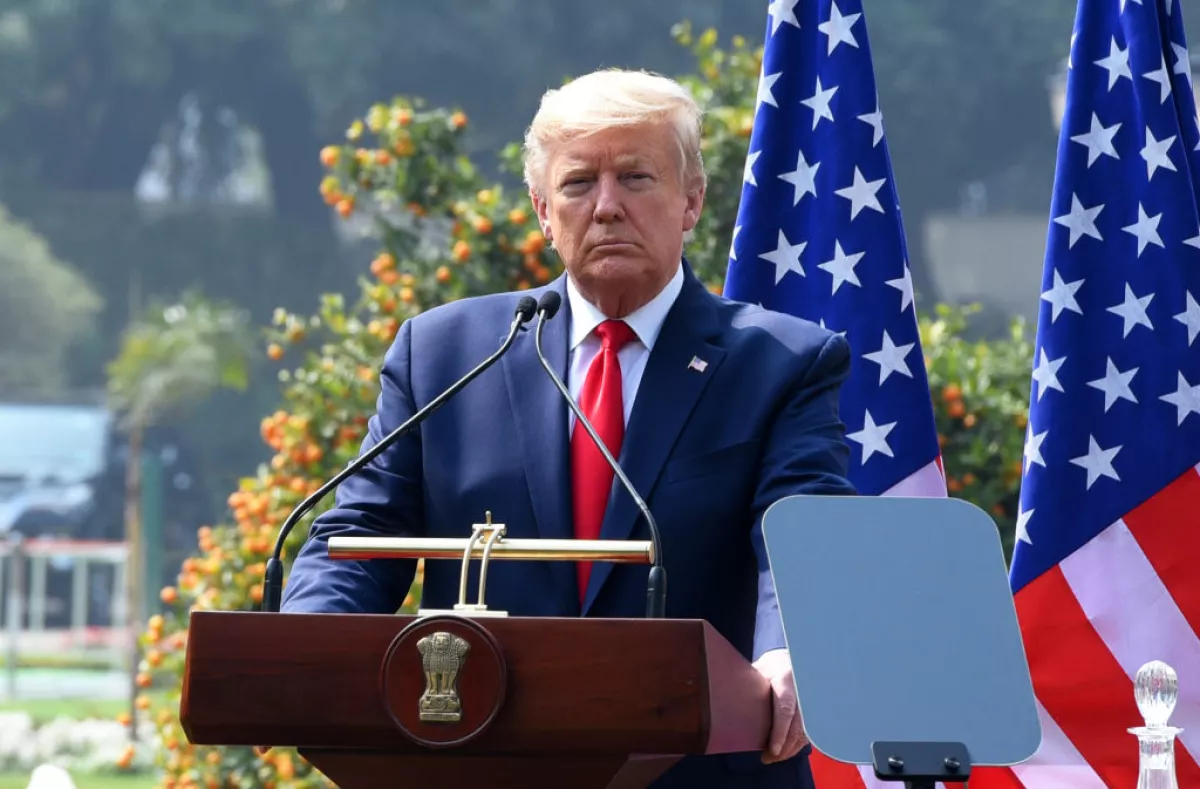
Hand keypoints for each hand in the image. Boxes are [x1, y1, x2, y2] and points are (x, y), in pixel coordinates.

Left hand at [753, 648, 807, 763]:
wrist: (790, 662)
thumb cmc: (770, 668)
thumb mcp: (758, 671)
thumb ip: (749, 686)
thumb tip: (728, 703)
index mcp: (785, 680)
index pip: (785, 709)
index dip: (780, 732)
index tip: (772, 749)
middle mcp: (802, 691)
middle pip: (797, 726)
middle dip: (784, 747)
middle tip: (768, 758)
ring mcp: (809, 701)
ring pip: (805, 732)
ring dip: (790, 749)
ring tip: (773, 758)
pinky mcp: (812, 711)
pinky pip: (808, 732)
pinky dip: (797, 744)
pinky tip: (785, 751)